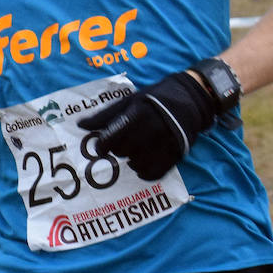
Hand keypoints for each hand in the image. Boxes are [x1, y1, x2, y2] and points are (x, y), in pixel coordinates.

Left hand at [76, 71, 216, 179]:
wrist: (191, 99)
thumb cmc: (154, 100)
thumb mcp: (129, 101)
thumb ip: (105, 116)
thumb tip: (81, 125)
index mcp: (136, 114)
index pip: (109, 140)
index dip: (101, 146)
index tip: (102, 146)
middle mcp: (151, 130)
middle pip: (122, 152)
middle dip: (119, 149)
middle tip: (125, 143)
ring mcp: (165, 143)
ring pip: (136, 165)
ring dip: (131, 161)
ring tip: (136, 151)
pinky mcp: (176, 154)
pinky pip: (154, 173)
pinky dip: (144, 172)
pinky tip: (142, 164)